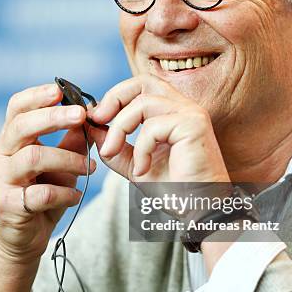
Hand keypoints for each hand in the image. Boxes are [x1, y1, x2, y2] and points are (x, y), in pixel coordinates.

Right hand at [0, 83, 95, 263]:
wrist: (23, 240)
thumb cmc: (42, 196)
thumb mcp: (60, 165)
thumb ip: (71, 141)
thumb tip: (91, 114)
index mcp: (12, 141)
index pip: (17, 108)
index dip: (36, 96)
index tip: (60, 90)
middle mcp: (1, 156)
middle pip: (21, 127)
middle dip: (53, 117)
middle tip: (81, 115)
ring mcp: (1, 181)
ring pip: (34, 157)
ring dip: (69, 159)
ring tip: (90, 168)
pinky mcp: (8, 206)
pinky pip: (39, 194)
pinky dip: (65, 193)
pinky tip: (77, 195)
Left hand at [87, 74, 229, 183]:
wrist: (199, 209)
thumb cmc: (175, 189)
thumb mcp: (135, 165)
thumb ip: (116, 146)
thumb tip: (92, 127)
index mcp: (173, 111)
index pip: (142, 86)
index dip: (116, 96)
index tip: (96, 118)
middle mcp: (184, 107)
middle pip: (144, 82)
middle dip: (115, 97)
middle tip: (97, 119)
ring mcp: (191, 114)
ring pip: (142, 104)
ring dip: (119, 129)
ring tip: (112, 153)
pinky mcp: (193, 126)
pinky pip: (153, 127)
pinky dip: (140, 149)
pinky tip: (142, 170)